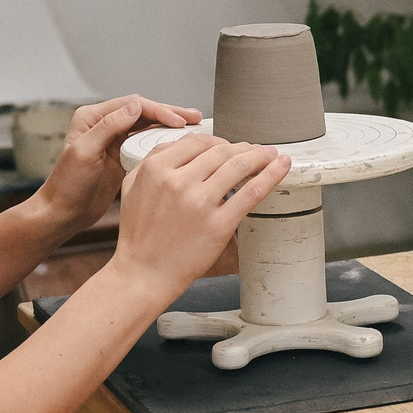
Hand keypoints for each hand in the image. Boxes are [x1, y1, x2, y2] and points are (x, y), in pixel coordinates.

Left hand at [34, 95, 201, 236]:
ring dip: (170, 127)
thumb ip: (108, 127)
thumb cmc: (67, 185)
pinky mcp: (123, 156)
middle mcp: (105, 125)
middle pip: (144, 113)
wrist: (64, 212)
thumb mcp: (84, 152)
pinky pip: (147, 144)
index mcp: (93, 117)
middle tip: (194, 117)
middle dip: (170, 114)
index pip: (132, 106)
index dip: (158, 111)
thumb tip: (134, 107)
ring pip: (148, 127)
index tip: (177, 120)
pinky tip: (180, 144)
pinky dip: (164, 142)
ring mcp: (116, 141)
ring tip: (194, 127)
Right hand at [112, 132, 291, 301]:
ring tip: (270, 155)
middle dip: (243, 147)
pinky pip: (251, 192)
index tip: (230, 145)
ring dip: (260, 156)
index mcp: (157, 169)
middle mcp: (179, 182)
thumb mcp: (133, 187)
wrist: (143, 272)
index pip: (197, 142)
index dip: (219, 140)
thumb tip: (182, 143)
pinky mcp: (219, 224)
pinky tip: (280, 167)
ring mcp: (200, 203)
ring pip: (238, 166)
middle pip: (221, 151)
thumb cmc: (138, 235)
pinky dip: (270, 175)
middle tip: (256, 150)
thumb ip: (153, 160)